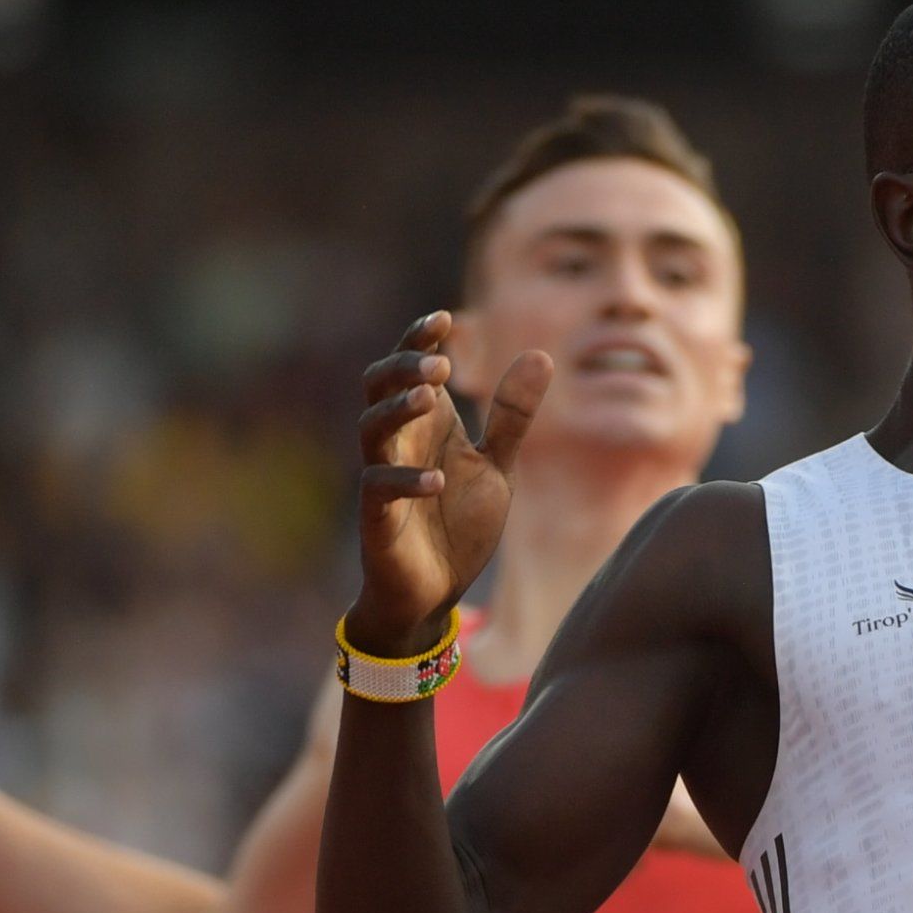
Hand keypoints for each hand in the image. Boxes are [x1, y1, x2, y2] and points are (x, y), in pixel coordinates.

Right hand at [346, 313, 553, 656]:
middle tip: (439, 361)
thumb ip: (512, 415)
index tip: (444, 319)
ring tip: (430, 396)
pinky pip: (380, 487)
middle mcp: (399, 441)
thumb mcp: (497, 465)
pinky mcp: (377, 517)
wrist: (436, 593)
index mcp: (427, 423)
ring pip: (372, 426)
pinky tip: (437, 479)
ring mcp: (383, 475)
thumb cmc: (459, 524)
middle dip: (404, 365)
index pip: (411, 365)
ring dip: (399, 408)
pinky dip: (405, 479)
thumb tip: (540, 354)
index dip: (420, 339)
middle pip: (379, 383)